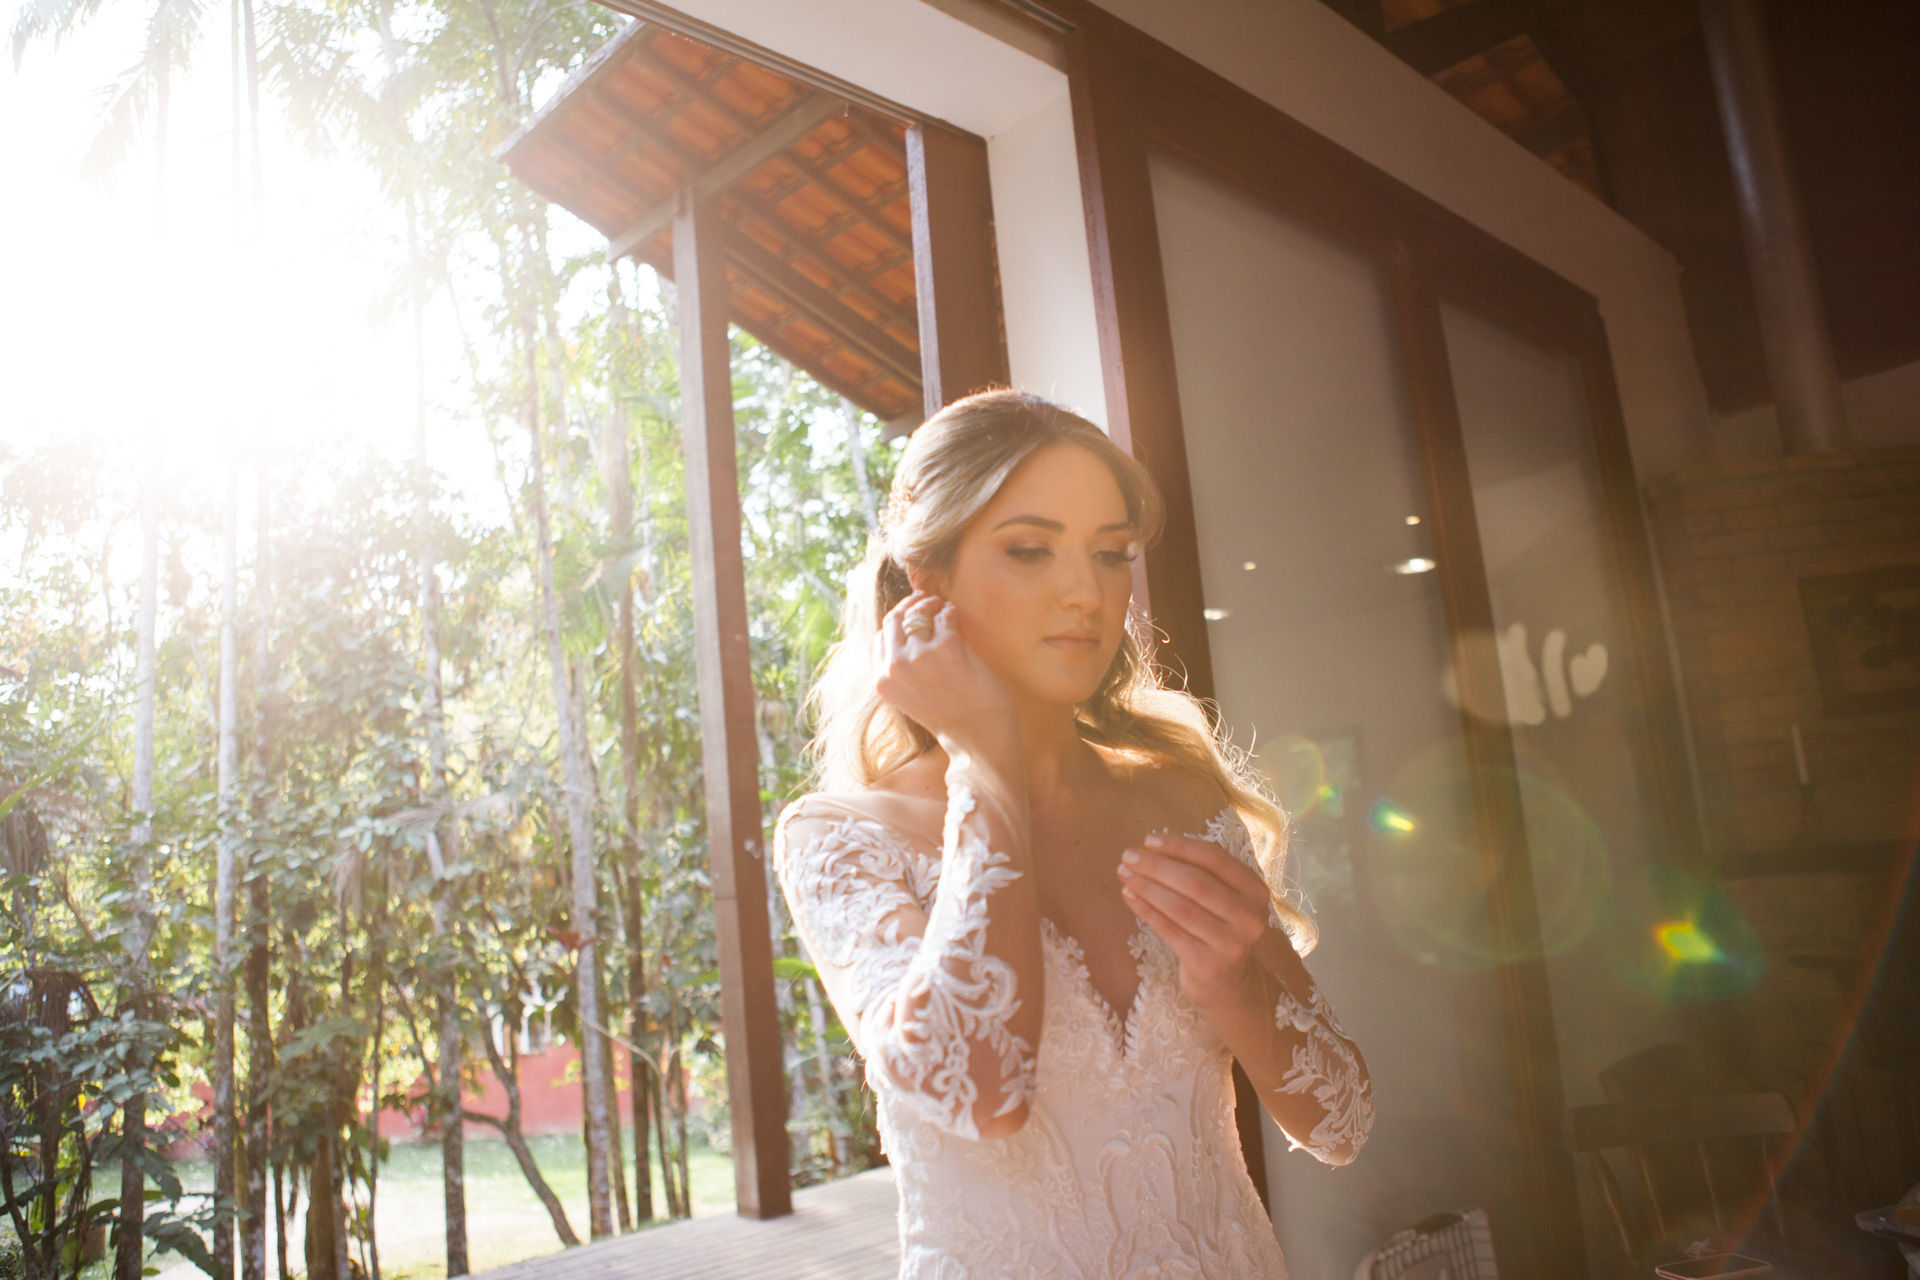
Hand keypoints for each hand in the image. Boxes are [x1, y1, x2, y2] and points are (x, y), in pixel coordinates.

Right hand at [872, 589, 1017, 751]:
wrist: (978, 737)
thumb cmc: (950, 718)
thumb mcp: (911, 696)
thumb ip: (903, 669)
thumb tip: (908, 631)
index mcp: (883, 680)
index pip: (881, 638)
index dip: (896, 623)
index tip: (909, 616)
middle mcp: (896, 666)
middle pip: (894, 619)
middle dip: (909, 604)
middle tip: (926, 600)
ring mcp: (920, 655)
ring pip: (919, 612)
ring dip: (932, 604)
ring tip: (943, 607)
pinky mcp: (948, 646)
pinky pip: (946, 615)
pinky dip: (951, 612)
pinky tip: (956, 617)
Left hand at [1117, 830, 1272, 1011]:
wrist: (1226, 983)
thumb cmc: (1216, 927)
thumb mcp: (1222, 897)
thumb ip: (1199, 871)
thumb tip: (1151, 848)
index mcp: (1255, 890)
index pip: (1215, 859)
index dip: (1180, 847)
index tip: (1148, 840)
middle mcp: (1250, 917)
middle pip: (1196, 882)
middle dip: (1157, 866)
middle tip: (1128, 856)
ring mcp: (1231, 943)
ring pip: (1180, 907)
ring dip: (1147, 887)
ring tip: (1124, 873)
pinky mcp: (1208, 964)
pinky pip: (1170, 930)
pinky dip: (1146, 910)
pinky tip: (1128, 896)